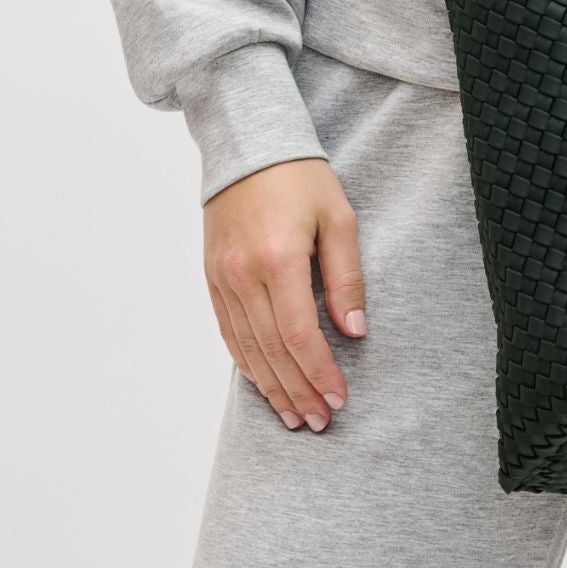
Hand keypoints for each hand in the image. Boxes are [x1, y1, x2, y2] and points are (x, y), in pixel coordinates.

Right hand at [202, 157, 367, 430]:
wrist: (248, 146)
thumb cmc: (301, 178)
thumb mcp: (338, 217)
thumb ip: (346, 277)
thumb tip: (354, 331)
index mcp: (278, 259)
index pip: (299, 335)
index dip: (320, 372)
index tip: (340, 397)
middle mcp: (243, 275)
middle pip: (272, 351)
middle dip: (298, 392)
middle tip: (320, 421)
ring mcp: (222, 279)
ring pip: (247, 349)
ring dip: (272, 388)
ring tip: (295, 416)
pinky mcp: (212, 277)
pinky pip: (228, 332)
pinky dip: (246, 363)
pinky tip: (263, 383)